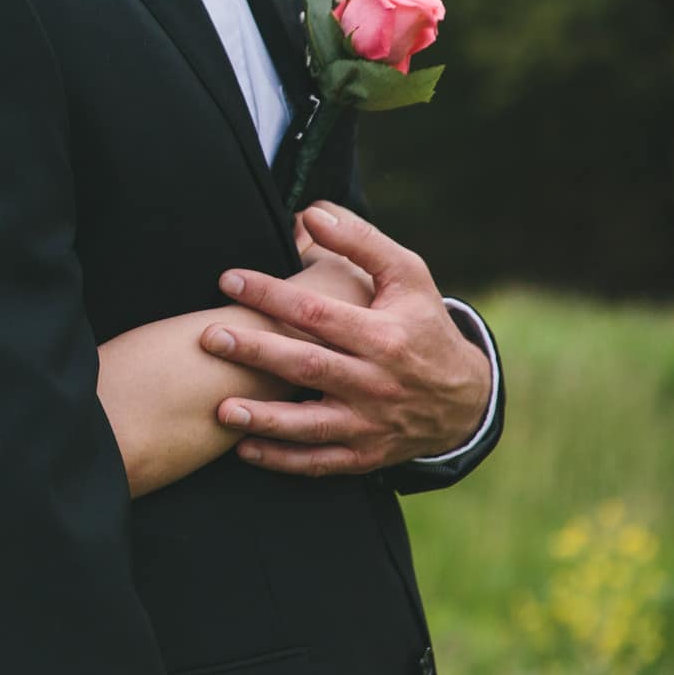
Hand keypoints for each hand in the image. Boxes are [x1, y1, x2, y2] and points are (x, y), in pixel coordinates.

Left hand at [197, 202, 490, 476]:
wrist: (465, 397)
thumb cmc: (422, 323)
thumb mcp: (407, 275)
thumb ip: (360, 241)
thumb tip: (311, 213)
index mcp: (384, 336)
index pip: (318, 314)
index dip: (271, 295)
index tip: (229, 279)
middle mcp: (376, 382)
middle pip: (307, 366)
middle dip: (255, 352)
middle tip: (208, 337)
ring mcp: (369, 423)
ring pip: (311, 425)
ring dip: (264, 418)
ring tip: (220, 409)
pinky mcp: (364, 454)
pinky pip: (318, 461)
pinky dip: (281, 459)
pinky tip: (242, 448)